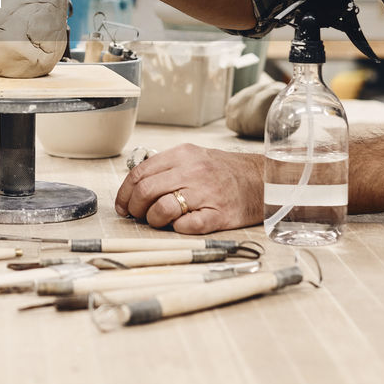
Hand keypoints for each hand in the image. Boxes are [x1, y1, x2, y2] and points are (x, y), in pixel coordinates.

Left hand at [114, 143, 263, 233]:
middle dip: (135, 208)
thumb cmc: (223, 172)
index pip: (140, 173)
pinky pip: (186, 227)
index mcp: (183, 155)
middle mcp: (193, 172)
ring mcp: (206, 194)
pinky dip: (176, 229)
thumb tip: (135, 186)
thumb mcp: (194, 157)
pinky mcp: (217, 215)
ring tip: (159, 221)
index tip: (122, 205)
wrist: (261, 180)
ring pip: (162, 209)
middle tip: (137, 215)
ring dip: (153, 220)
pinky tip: (180, 225)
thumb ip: (167, 167)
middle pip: (146, 191)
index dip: (125, 192)